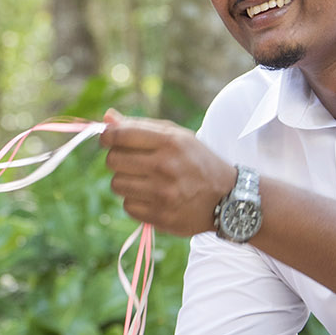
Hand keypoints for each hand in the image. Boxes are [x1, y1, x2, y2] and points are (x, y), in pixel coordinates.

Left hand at [100, 109, 235, 234]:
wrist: (229, 199)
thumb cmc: (197, 161)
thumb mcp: (178, 136)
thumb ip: (141, 126)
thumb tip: (106, 118)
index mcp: (170, 141)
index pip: (119, 135)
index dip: (107, 136)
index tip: (108, 140)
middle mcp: (165, 166)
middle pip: (113, 160)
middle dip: (117, 160)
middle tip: (132, 162)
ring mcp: (163, 194)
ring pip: (116, 184)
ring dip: (125, 182)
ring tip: (145, 181)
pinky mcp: (161, 216)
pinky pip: (127, 206)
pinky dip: (135, 202)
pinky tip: (152, 197)